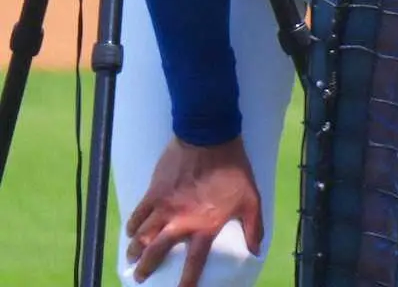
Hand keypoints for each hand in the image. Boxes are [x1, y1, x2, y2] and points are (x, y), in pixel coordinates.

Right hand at [125, 135, 262, 285]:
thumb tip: (256, 251)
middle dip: (146, 268)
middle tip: (140, 277)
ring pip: (142, 236)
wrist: (210, 136)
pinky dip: (132, 224)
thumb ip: (254, 227)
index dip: (186, 283)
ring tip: (131, 258)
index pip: (193, 264)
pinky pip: (138, 213)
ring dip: (135, 250)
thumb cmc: (232, 168)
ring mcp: (164, 207)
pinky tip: (130, 231)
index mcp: (204, 227)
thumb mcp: (251, 198)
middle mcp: (181, 222)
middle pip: (157, 253)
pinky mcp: (154, 191)